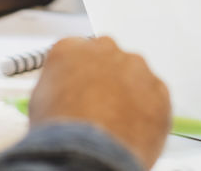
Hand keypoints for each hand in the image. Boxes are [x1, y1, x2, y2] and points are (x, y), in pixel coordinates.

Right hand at [29, 36, 170, 169]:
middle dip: (106, 79)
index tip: (79, 89)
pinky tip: (133, 130)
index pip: (77, 52)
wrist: (88, 151)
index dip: (78, 75)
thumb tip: (62, 96)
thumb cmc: (60, 131)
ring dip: (129, 94)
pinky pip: (156, 98)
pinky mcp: (160, 90)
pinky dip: (148, 112)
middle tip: (98, 108)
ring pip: (136, 76)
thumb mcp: (40, 102)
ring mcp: (137, 68)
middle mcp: (106, 50)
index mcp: (71, 49)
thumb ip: (58, 86)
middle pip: (108, 59)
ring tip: (115, 124)